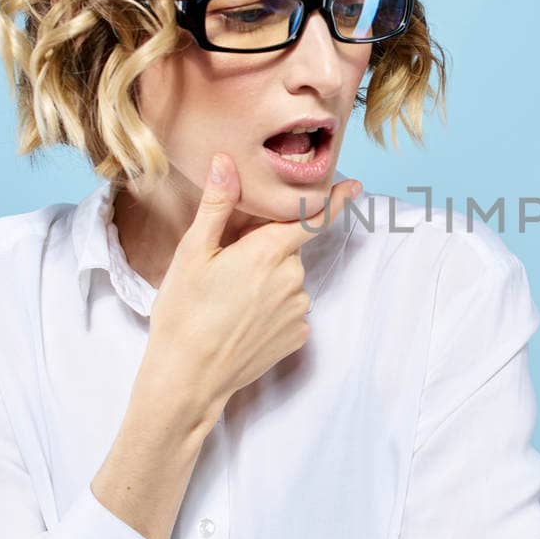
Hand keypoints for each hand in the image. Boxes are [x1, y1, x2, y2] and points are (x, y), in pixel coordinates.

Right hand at [139, 151, 360, 425]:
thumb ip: (216, 205)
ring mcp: (298, 310)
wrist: (188, 377)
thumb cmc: (184, 311)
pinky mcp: (298, 337)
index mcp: (268, 252)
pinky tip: (244, 323)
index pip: (312, 218)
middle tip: (228, 270)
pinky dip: (273, 311)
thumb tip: (226, 162)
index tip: (355, 185)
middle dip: (267, 252)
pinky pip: (290, 311)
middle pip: (288, 252)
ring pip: (289, 282)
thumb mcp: (192, 253)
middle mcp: (292, 279)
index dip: (336, 200)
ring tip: (229, 302)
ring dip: (269, 283)